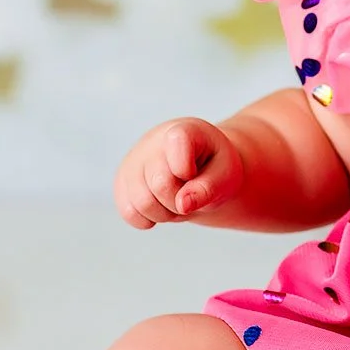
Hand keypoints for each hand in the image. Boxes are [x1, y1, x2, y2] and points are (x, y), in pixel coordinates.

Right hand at [114, 118, 242, 227]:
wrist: (199, 166)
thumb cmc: (214, 167)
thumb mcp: (226, 175)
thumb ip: (209, 187)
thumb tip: (182, 204)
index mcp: (182, 130)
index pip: (176, 146)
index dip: (187, 170)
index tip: (195, 171)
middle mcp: (151, 141)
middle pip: (160, 186)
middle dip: (181, 201)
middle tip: (192, 194)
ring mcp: (133, 161)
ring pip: (142, 203)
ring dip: (166, 214)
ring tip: (178, 200)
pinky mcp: (122, 182)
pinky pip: (129, 212)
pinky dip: (148, 219)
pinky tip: (162, 207)